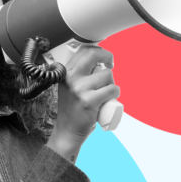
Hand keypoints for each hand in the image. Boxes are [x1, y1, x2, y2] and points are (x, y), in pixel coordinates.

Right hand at [47, 45, 119, 161]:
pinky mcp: (89, 100)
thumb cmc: (72, 109)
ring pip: (107, 75)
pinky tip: (111, 98)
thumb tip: (98, 61)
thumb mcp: (70, 87)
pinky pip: (111, 89)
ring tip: (106, 92)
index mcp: (65, 73)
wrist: (68, 130)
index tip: (103, 58)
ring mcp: (79, 89)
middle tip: (110, 64)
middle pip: (93, 55)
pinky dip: (115, 92)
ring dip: (112, 82)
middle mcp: (70, 78)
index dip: (97, 51)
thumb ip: (77, 74)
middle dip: (107, 56)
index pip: (83, 51)